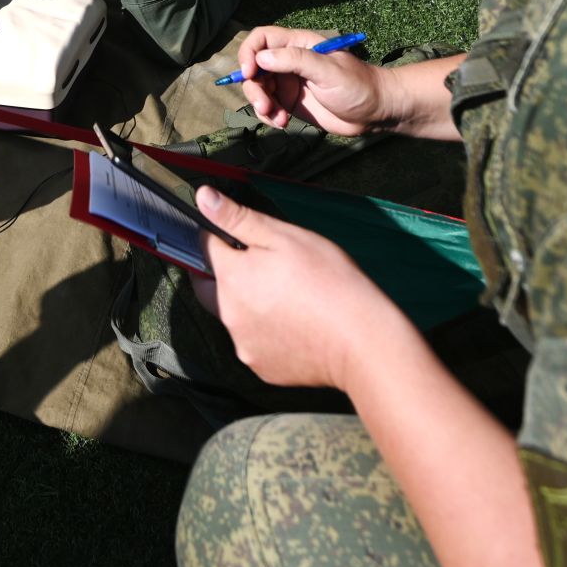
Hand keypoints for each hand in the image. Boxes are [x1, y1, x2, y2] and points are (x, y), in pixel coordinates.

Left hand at [191, 186, 406, 389]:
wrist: (362, 341)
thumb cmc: (330, 283)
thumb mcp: (286, 237)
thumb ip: (239, 219)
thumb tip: (204, 198)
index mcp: (231, 277)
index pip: (206, 248)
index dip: (222, 238)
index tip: (244, 239)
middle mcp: (228, 314)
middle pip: (213, 287)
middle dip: (229, 275)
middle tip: (265, 269)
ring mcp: (244, 344)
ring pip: (235, 317)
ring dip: (249, 305)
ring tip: (290, 298)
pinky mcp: (262, 368)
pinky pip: (255, 343)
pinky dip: (267, 333)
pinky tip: (296, 324)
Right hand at [234, 26, 389, 135]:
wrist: (376, 112)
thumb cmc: (358, 86)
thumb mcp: (328, 70)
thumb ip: (296, 60)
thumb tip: (261, 58)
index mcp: (298, 44)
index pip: (262, 39)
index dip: (249, 53)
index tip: (249, 74)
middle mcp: (289, 62)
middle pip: (255, 68)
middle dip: (254, 88)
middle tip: (265, 107)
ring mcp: (289, 82)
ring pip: (259, 89)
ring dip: (261, 105)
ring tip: (278, 119)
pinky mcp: (291, 102)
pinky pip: (268, 107)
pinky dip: (269, 116)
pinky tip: (283, 123)